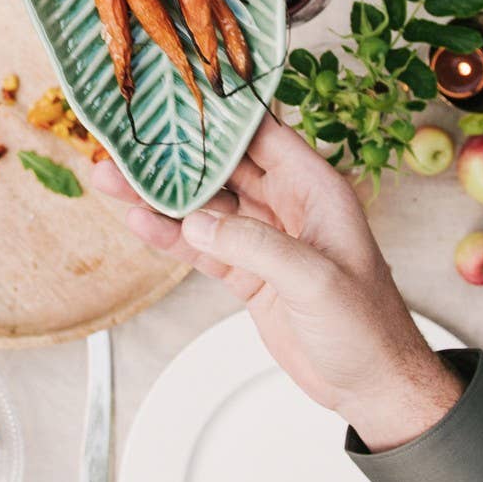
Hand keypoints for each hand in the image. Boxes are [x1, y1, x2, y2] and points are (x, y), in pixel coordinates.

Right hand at [93, 119, 462, 449]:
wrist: (371, 387)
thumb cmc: (366, 328)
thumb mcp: (314, 280)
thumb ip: (254, 246)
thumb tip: (196, 222)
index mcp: (316, 191)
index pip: (262, 136)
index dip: (220, 116)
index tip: (176, 95)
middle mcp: (289, 207)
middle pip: (222, 168)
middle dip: (176, 154)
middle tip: (127, 140)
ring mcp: (265, 241)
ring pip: (204, 207)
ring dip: (160, 195)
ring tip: (111, 176)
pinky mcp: (248, 273)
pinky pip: (201, 246)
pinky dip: (170, 236)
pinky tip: (138, 222)